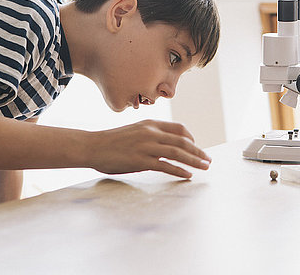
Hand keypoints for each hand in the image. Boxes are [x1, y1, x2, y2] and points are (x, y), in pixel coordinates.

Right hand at [88, 120, 211, 177]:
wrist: (92, 146)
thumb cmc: (111, 141)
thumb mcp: (134, 131)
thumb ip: (150, 135)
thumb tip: (164, 144)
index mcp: (150, 124)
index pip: (179, 129)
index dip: (191, 138)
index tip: (197, 147)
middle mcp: (151, 133)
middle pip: (183, 141)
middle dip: (198, 151)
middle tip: (208, 160)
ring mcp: (147, 146)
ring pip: (178, 153)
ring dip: (194, 161)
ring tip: (204, 167)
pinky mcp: (141, 160)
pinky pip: (166, 165)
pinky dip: (179, 170)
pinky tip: (187, 176)